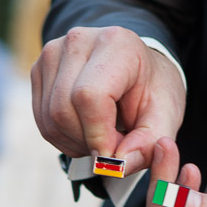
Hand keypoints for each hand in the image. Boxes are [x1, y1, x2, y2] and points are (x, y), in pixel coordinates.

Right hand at [31, 27, 185, 174]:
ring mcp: (53, 53)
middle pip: (64, 110)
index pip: (89, 96)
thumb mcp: (166, 115)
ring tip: (104, 139)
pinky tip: (87, 132)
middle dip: (89, 143)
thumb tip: (118, 165)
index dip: (98, 135)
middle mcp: (78, 41)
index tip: (114, 158)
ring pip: (50, 120)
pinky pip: (42, 120)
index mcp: (116, 44)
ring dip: (76, 144)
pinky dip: (64, 137)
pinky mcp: (39, 69)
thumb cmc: (153, 90)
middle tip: (115, 148)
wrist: (137, 68)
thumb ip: (150, 143)